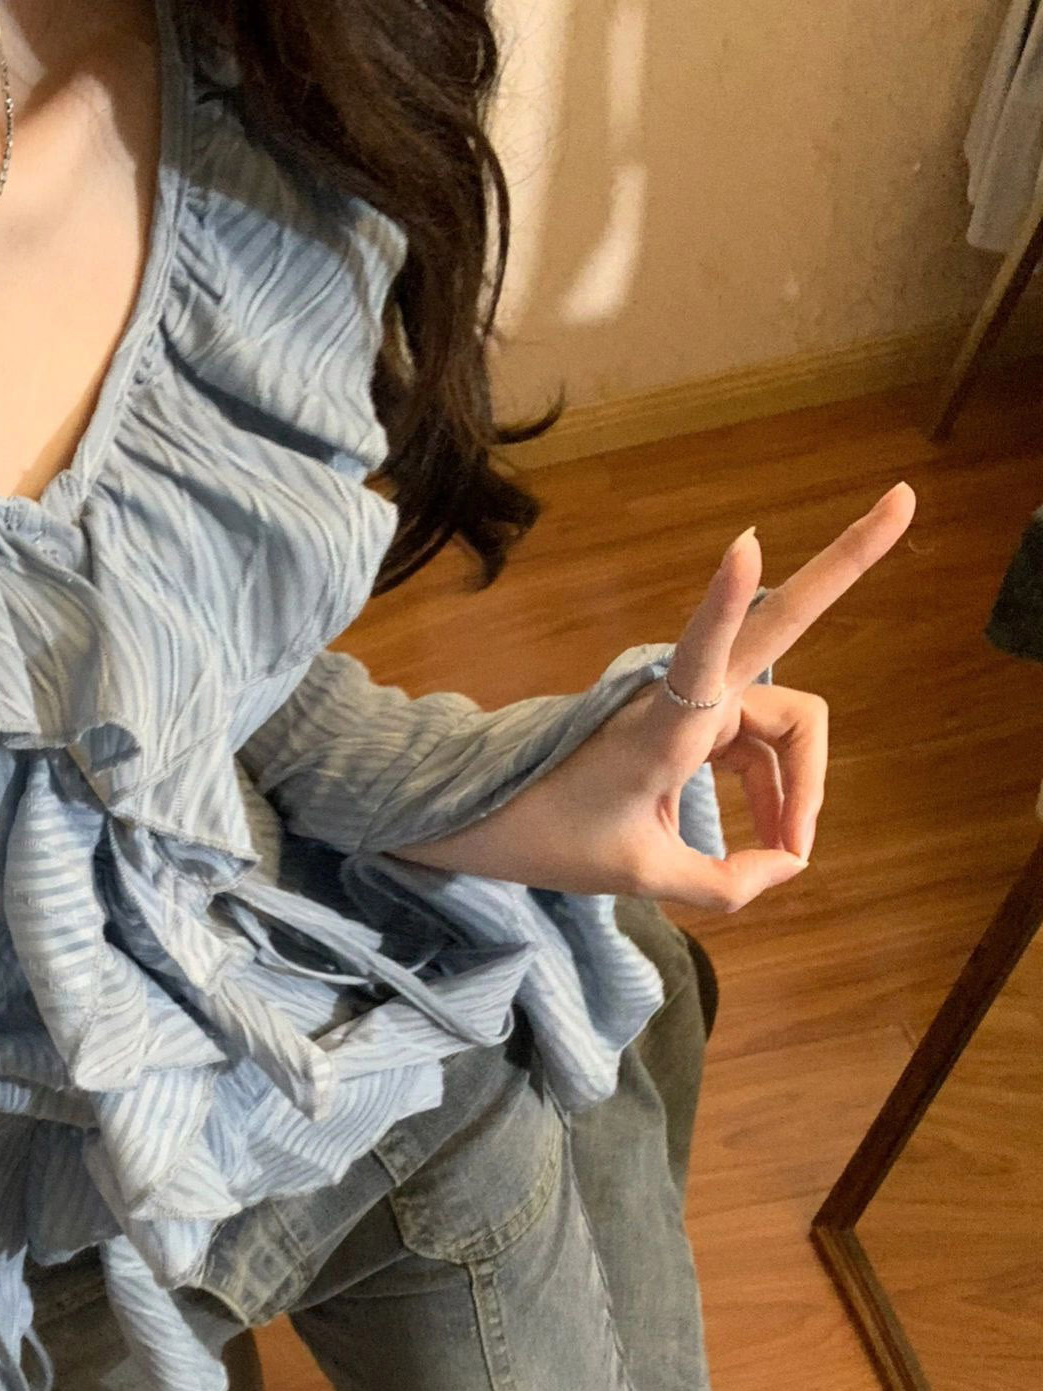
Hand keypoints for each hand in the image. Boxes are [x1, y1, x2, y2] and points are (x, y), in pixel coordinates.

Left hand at [390, 481, 915, 912]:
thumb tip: (788, 865)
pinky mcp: (695, 719)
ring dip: (799, 785)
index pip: (702, 656)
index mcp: (661, 727)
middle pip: (781, 631)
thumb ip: (723, 884)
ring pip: (786, 725)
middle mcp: (686, 699)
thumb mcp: (639, 876)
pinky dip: (774, 790)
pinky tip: (774, 838)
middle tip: (903, 498)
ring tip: (788, 851)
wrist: (494, 819)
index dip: (723, 602)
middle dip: (843, 566)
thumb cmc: (553, 837)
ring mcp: (695, 703)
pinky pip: (760, 747)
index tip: (744, 543)